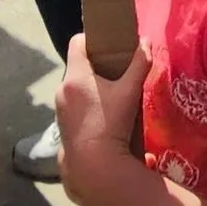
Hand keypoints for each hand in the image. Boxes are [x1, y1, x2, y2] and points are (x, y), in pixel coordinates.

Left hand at [56, 35, 148, 205]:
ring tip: (111, 95)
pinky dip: (86, 105)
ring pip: (75, 88)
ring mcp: (60, 110)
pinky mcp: (62, 127)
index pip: (77, 42)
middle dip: (95, 66)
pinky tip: (103, 116)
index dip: (92, 38)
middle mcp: (62, 89)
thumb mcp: (130, 92)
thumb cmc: (110, 123)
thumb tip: (146, 42)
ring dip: (90, 87)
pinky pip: (73, 106)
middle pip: (77, 66)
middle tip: (116, 69)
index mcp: (75, 75)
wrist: (94, 167)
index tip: (108, 43)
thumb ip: (139, 64)